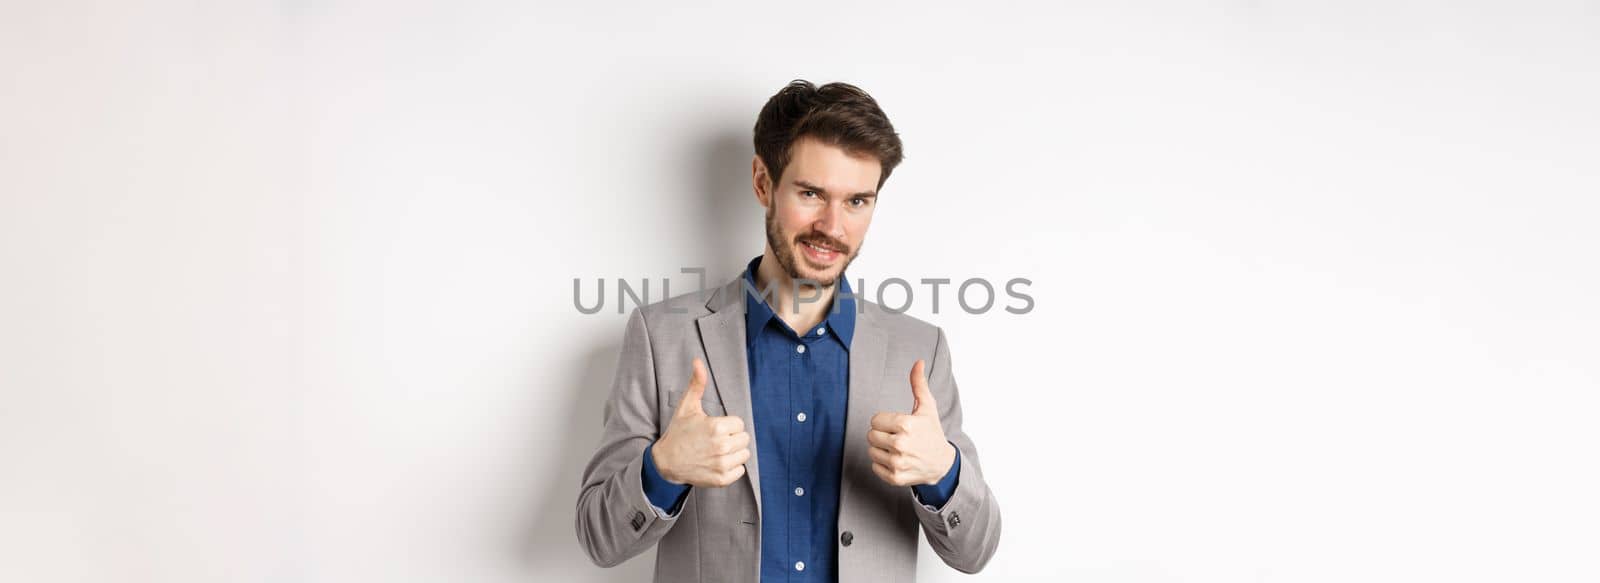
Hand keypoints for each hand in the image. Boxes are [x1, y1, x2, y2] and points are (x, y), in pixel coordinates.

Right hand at [651, 358, 751, 487]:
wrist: (666, 462)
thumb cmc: (679, 433)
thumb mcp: (687, 406)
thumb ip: (697, 384)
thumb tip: (698, 361)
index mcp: (717, 426)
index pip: (740, 424)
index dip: (728, 425)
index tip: (714, 428)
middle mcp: (721, 446)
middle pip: (744, 439)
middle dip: (732, 438)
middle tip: (715, 440)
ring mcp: (722, 464)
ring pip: (744, 454)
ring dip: (734, 453)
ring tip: (717, 451)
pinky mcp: (722, 479)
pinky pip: (740, 471)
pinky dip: (732, 468)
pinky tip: (717, 463)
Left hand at [868, 359, 956, 486]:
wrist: (942, 464)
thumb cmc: (932, 432)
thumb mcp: (927, 407)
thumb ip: (918, 384)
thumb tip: (918, 362)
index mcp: (906, 425)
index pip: (875, 420)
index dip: (885, 421)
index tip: (897, 425)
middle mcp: (900, 444)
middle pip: (871, 435)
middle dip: (882, 434)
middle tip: (897, 436)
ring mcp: (897, 463)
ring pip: (871, 450)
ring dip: (881, 449)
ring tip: (897, 448)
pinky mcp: (894, 477)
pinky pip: (874, 466)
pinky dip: (882, 463)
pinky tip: (897, 460)